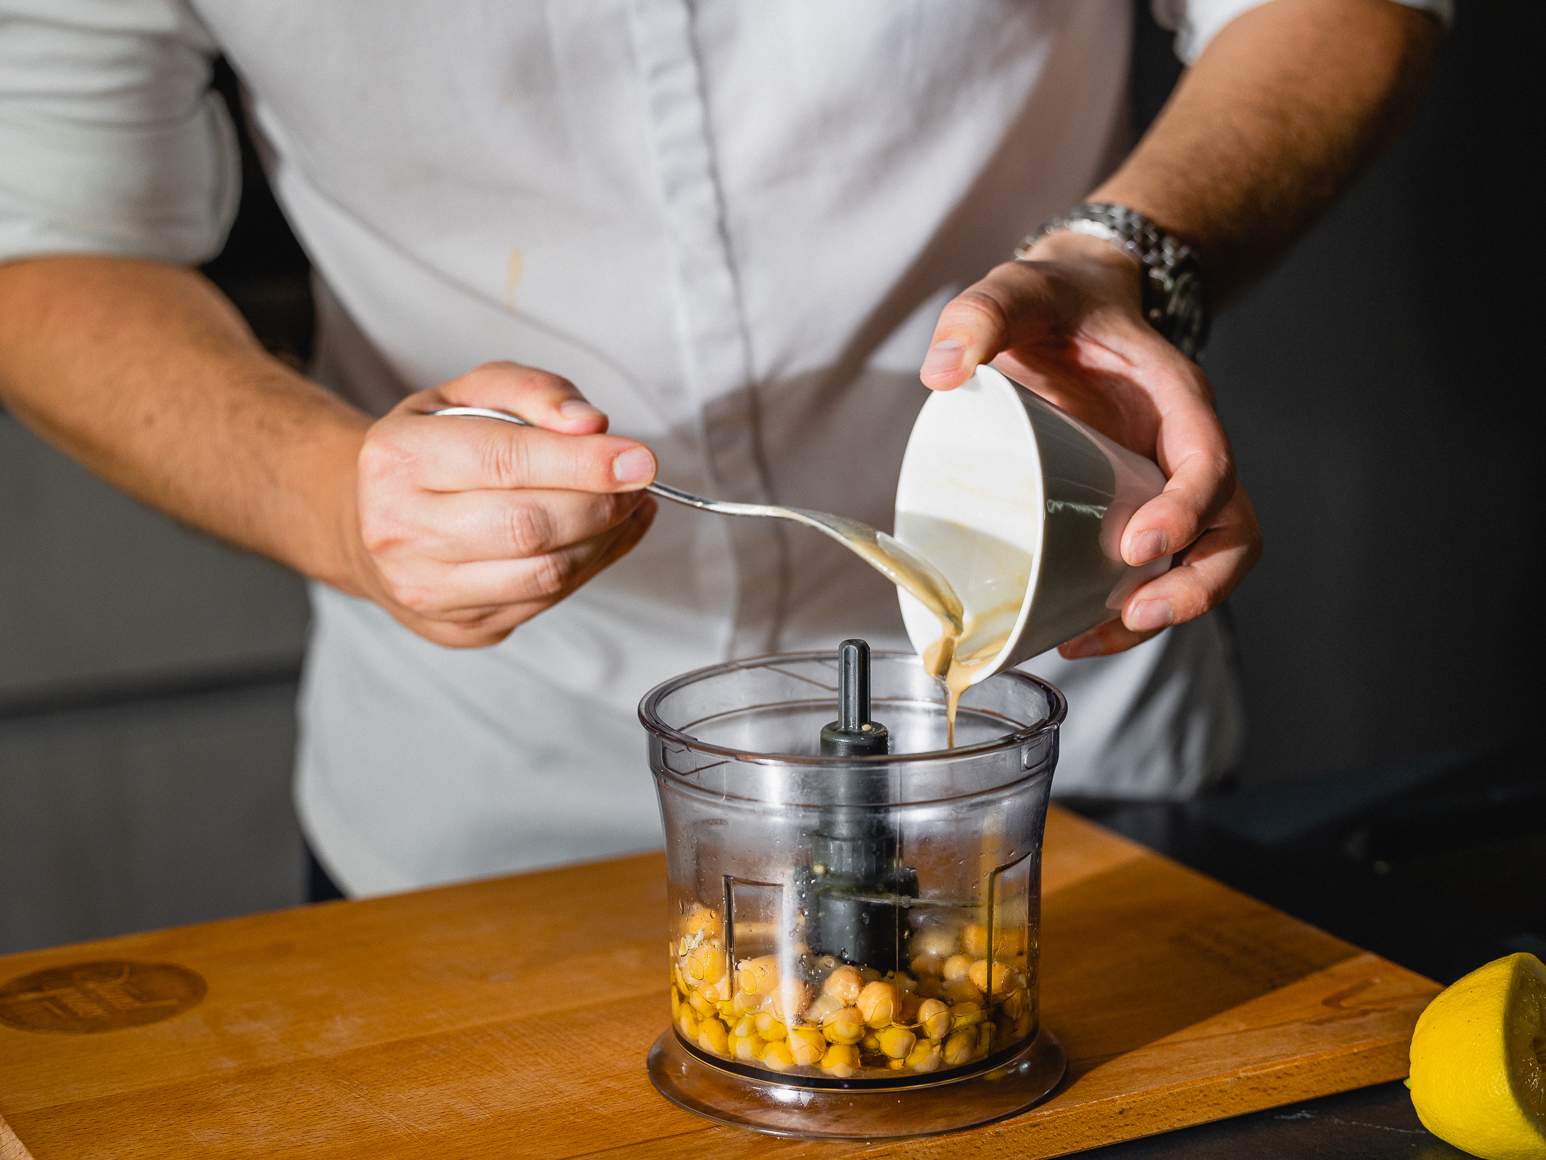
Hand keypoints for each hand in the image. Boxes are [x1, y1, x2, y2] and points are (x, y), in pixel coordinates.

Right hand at [350, 361, 657, 647]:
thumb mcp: (466, 394)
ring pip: (546, 575)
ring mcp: (427, 589)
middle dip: (601, 504)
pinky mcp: (459, 626)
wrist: (371, 519)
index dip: (582, 463)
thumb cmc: (428, 452)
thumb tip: (589, 425)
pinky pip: (547, 602)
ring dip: (605, 539)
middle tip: (637, 480)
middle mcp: (401, 530)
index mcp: (398, 459)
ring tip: (624, 505)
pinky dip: (591, 566)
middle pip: (530, 527)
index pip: (504, 461)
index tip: (639, 459)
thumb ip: (531, 391)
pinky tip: (605, 535)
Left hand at [919, 231, 1261, 657]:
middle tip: (1132, 613)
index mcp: (1176, 399)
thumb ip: (981, 312)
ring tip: (1091, 639)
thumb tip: (942, 371)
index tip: (1139, 546)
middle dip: (1197, 585)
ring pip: (1204, 563)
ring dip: (1162, 612)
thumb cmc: (1058, 303)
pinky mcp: (1137, 511)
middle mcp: (1185, 450)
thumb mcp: (1020, 288)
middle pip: (1231, 531)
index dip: (1188, 510)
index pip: (1210, 462)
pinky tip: (1076, 632)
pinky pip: (1156, 572)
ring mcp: (1166, 486)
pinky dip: (1125, 612)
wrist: (1072, 306)